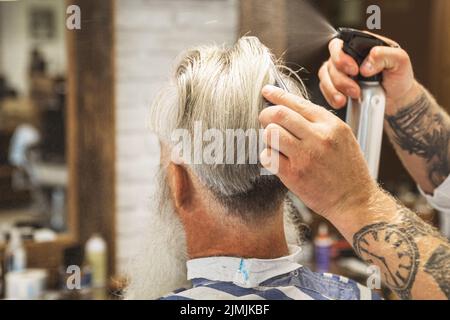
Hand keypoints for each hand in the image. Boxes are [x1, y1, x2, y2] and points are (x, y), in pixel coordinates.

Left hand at [259, 85, 378, 219]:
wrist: (355, 200)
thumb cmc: (348, 169)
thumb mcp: (342, 137)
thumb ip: (319, 122)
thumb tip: (290, 108)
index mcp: (332, 125)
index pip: (298, 103)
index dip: (278, 95)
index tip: (266, 91)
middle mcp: (319, 138)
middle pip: (280, 114)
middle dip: (266, 114)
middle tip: (264, 118)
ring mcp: (305, 157)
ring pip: (271, 133)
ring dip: (267, 136)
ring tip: (274, 142)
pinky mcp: (294, 175)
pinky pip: (268, 156)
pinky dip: (267, 155)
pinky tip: (275, 158)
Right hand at [319, 35, 421, 114]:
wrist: (397, 99)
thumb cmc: (399, 76)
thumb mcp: (400, 61)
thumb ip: (384, 55)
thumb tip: (365, 66)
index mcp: (359, 45)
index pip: (339, 45)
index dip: (340, 58)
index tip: (354, 71)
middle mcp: (346, 56)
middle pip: (330, 63)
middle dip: (341, 79)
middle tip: (356, 90)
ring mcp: (339, 72)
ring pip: (325, 77)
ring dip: (335, 89)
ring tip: (352, 97)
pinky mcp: (336, 86)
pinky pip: (325, 89)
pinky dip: (331, 97)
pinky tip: (341, 102)